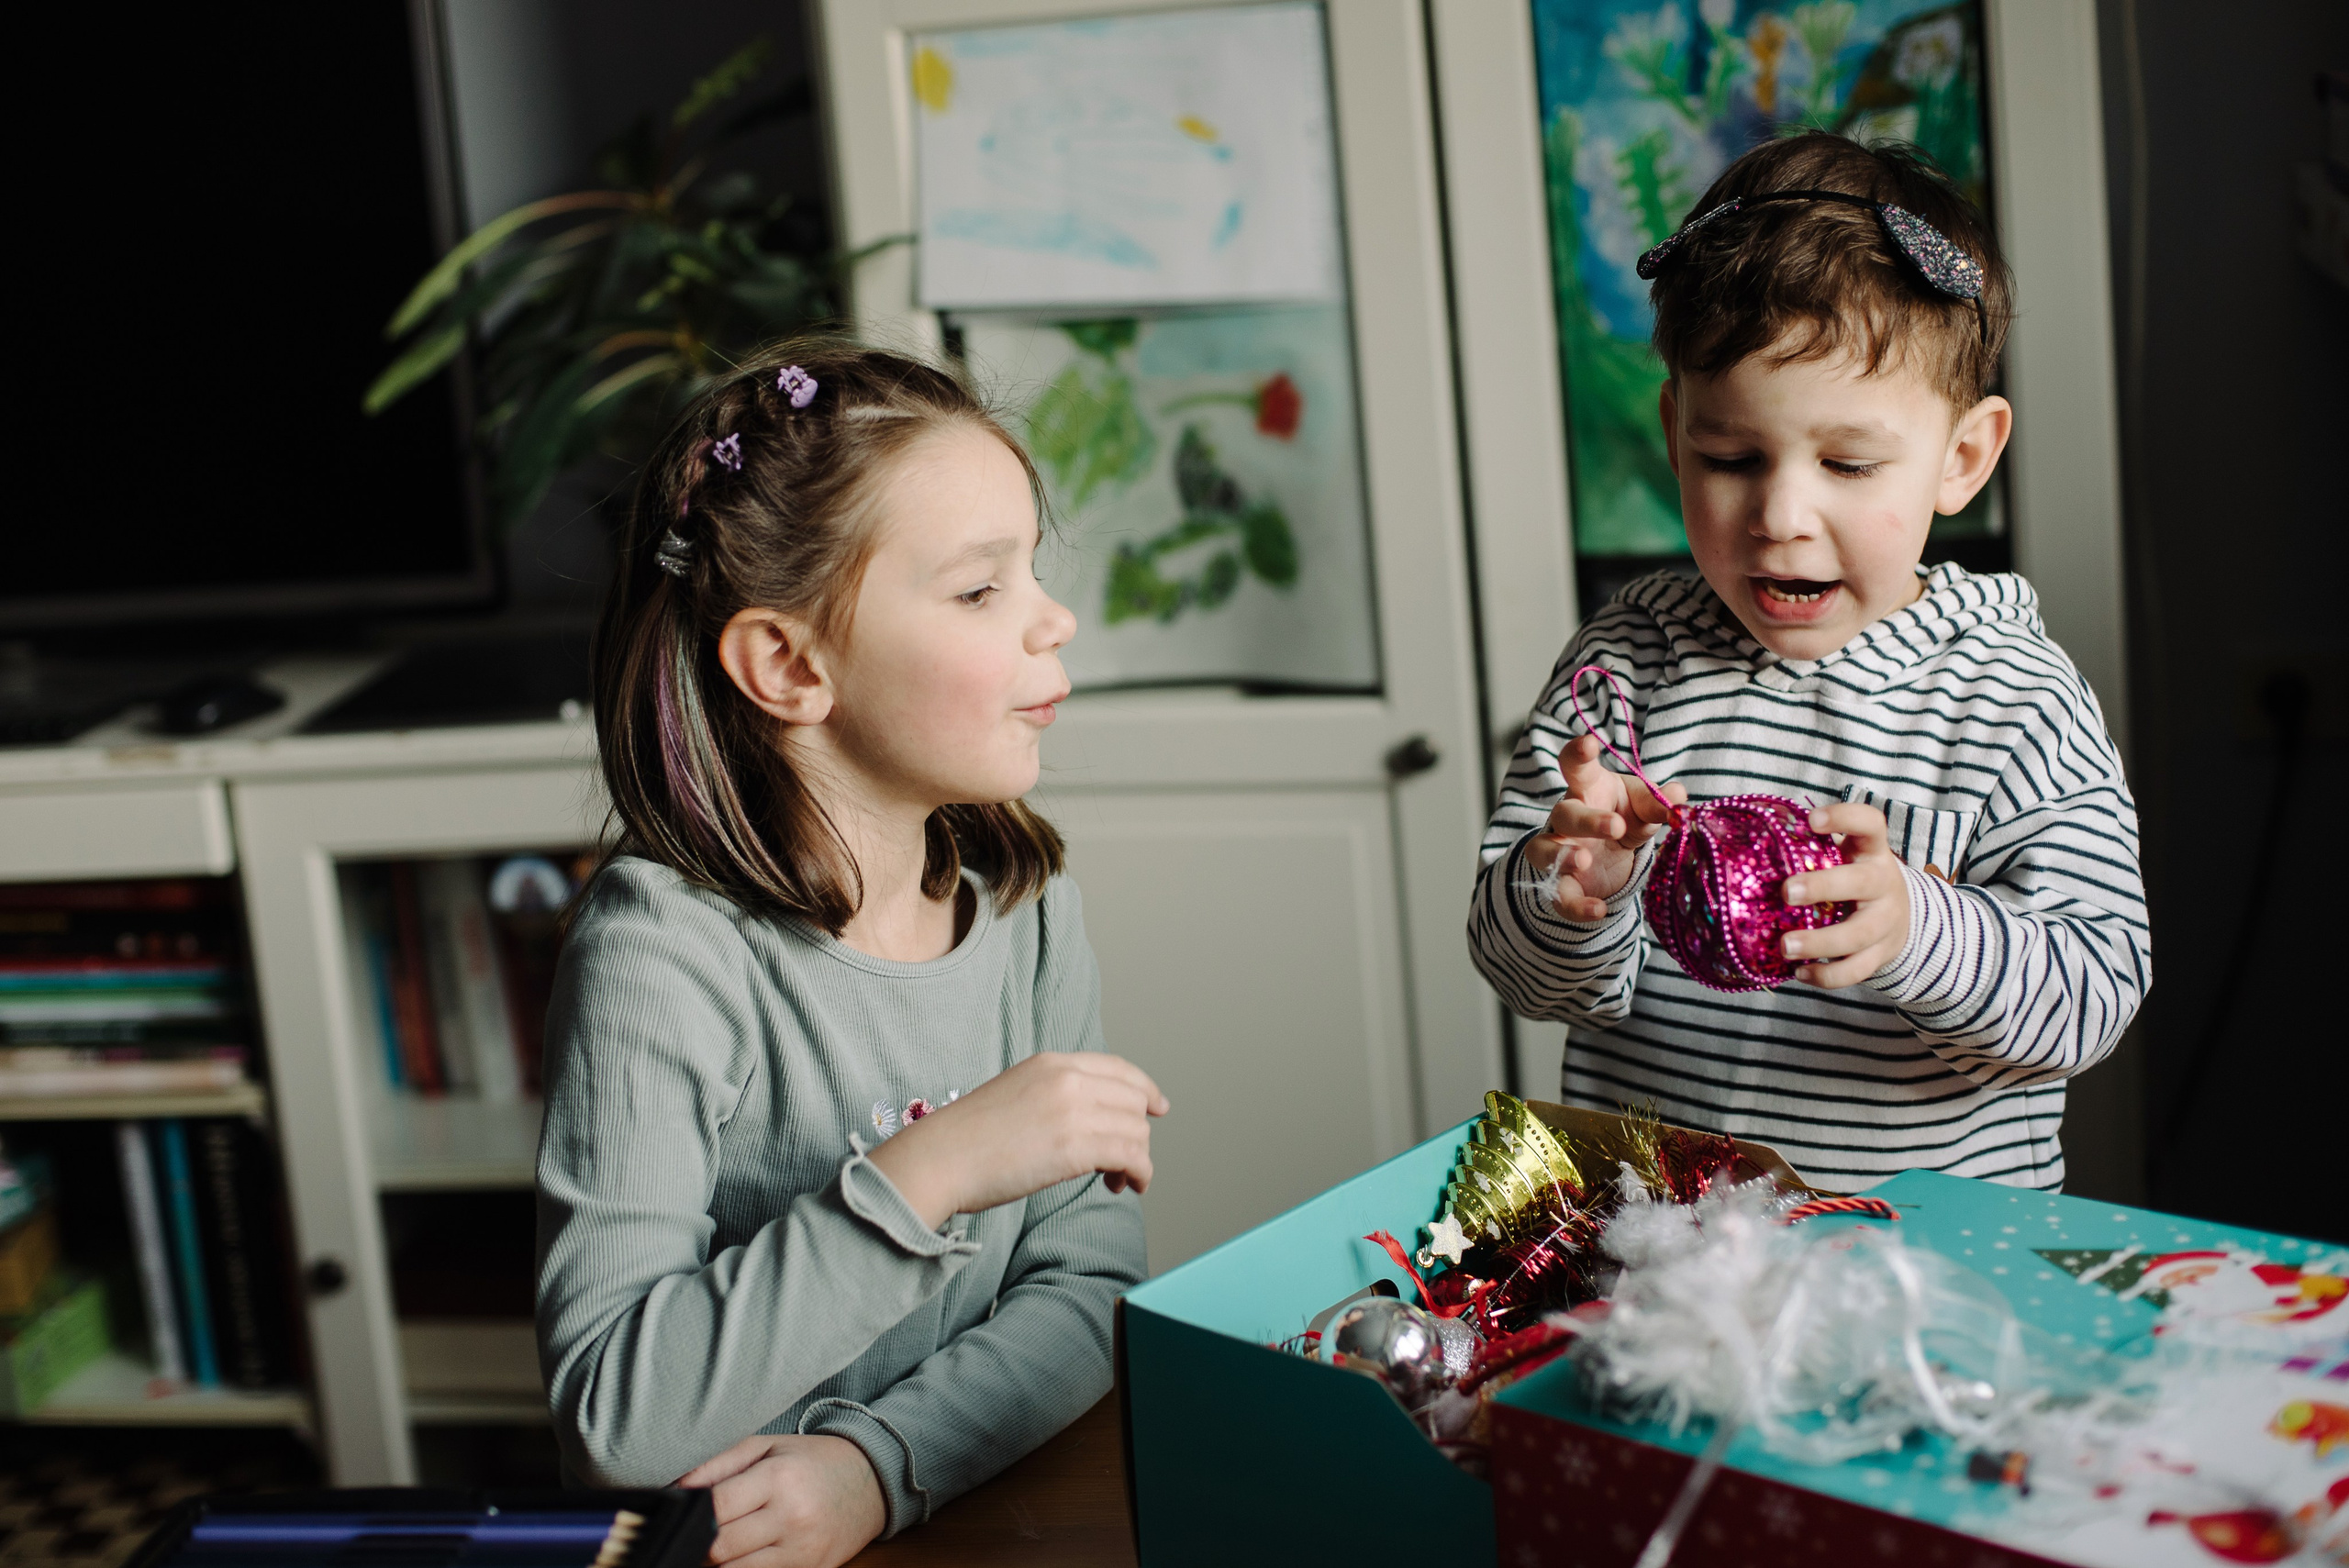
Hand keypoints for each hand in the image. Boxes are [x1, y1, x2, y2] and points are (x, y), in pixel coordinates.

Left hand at [678, 1432, 885, 1567]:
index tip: (682, 1510)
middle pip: (720, 1547)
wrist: (871, 1480)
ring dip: (719, 1561)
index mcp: (779, 1478)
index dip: (690, 1513)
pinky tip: (745, 1554)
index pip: (715, 1508)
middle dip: (700, 1541)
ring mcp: (804, 1551)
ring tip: (721, 1542)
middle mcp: (792, 1517)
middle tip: (697, 1529)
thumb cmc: (810, 1460)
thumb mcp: (766, 1447)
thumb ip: (717, 1463)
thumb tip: (673, 1488)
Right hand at [865, 1052, 1169, 1229]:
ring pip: (1137, 1130)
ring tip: (1115, 1179)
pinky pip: (1132, 1156)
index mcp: (1053, 1063)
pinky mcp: (1076, 1147)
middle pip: (1133, 1101)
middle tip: (1123, 1161)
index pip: (1119, 1069)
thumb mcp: (1017, 1094)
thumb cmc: (968, 1139)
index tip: (1157, 1107)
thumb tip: (1089, 1120)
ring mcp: (1074, 1111)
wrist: (939, 1159)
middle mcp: (1069, 1079)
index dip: (1145, 1089)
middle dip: (1137, 1131)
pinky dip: (1138, 1173)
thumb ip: (1055, 1095)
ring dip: (1136, 1158)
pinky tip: (1122, 1186)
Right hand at [1527, 733, 1687, 920]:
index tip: (1589, 744)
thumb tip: (1679, 796)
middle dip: (1587, 819)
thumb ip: (1659, 803)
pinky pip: (1561, 896)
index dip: (1578, 753)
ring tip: (1585, 862)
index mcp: (1587, 789)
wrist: (1604, 857)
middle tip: (1616, 827)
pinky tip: (1599, 911)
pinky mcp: (1562, 885)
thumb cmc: (1622, 816)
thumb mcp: (1643, 807)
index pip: (1576, 766)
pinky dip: (1577, 906)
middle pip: (1564, 813)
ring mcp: (1558, 850)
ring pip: (1545, 850)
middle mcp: (1566, 818)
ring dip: (1562, 856)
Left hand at [1780, 803, 1912, 987]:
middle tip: (1787, 891)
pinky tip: (1799, 973)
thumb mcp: (1845, 856)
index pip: (1869, 823)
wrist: (1902, 918)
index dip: (1844, 817)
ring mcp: (1886, 922)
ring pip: (1858, 934)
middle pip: (1861, 882)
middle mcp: (1884, 883)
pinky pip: (1856, 970)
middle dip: (1823, 886)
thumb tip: (1739, 838)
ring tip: (1785, 946)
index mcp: (1872, 851)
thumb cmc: (1854, 878)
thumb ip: (1809, 848)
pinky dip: (1827, 977)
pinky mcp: (1881, 954)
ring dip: (1819, 943)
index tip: (1812, 819)